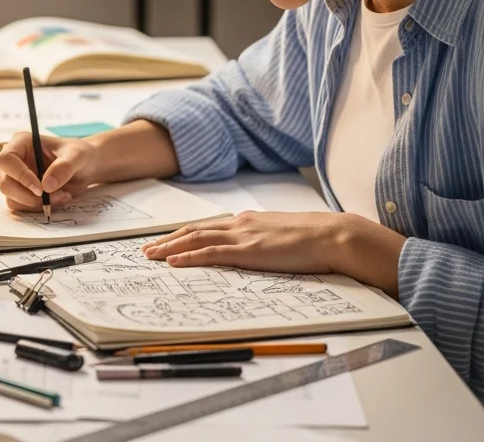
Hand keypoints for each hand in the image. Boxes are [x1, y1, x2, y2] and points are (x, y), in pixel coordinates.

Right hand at [0, 132, 100, 211]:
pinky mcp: (21, 192)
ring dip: (36, 204)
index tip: (40, 188)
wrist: (84, 168)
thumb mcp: (78, 156)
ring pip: (12, 199)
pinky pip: (21, 206)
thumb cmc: (79, 155)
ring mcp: (16, 178)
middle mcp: (15, 160)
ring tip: (61, 196)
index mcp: (22, 143)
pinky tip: (57, 199)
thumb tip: (46, 185)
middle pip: (5, 184)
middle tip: (54, 197)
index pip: (6, 160)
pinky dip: (39, 208)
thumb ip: (64, 167)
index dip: (20, 176)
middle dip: (29, 196)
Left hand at [141, 211, 406, 295]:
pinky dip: (189, 256)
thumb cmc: (317, 240)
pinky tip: (173, 262)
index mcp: (251, 221)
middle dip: (169, 239)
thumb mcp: (286, 236)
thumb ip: (268, 240)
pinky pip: (211, 254)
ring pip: (196, 239)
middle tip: (148, 249)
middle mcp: (241, 224)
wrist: (334, 236)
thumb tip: (260, 250)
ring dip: (170, 247)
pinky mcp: (249, 251)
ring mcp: (244, 236)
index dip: (186, 234)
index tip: (169, 240)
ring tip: (151, 255)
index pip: (210, 227)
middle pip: (196, 230)